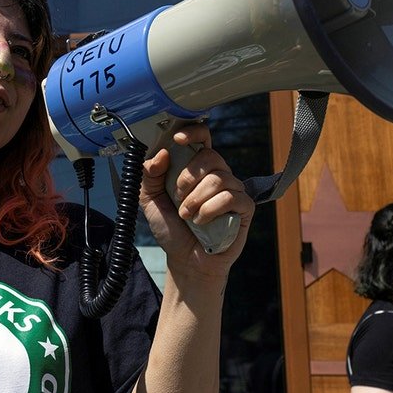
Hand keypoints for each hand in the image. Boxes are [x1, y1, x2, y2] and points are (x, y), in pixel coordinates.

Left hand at [140, 123, 254, 275]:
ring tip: (186, 216)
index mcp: (195, 167)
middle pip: (210, 156)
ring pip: (218, 178)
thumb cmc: (171, 228)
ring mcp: (232, 190)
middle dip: (187, 178)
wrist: (185, 260)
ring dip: (195, 200)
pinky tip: (202, 222)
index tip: (178, 139)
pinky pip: (230, 197)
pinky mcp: (244, 207)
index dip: (193, 132)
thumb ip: (149, 176)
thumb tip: (161, 154)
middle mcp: (217, 174)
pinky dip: (210, 210)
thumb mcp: (150, 200)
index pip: (201, 138)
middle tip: (178, 198)